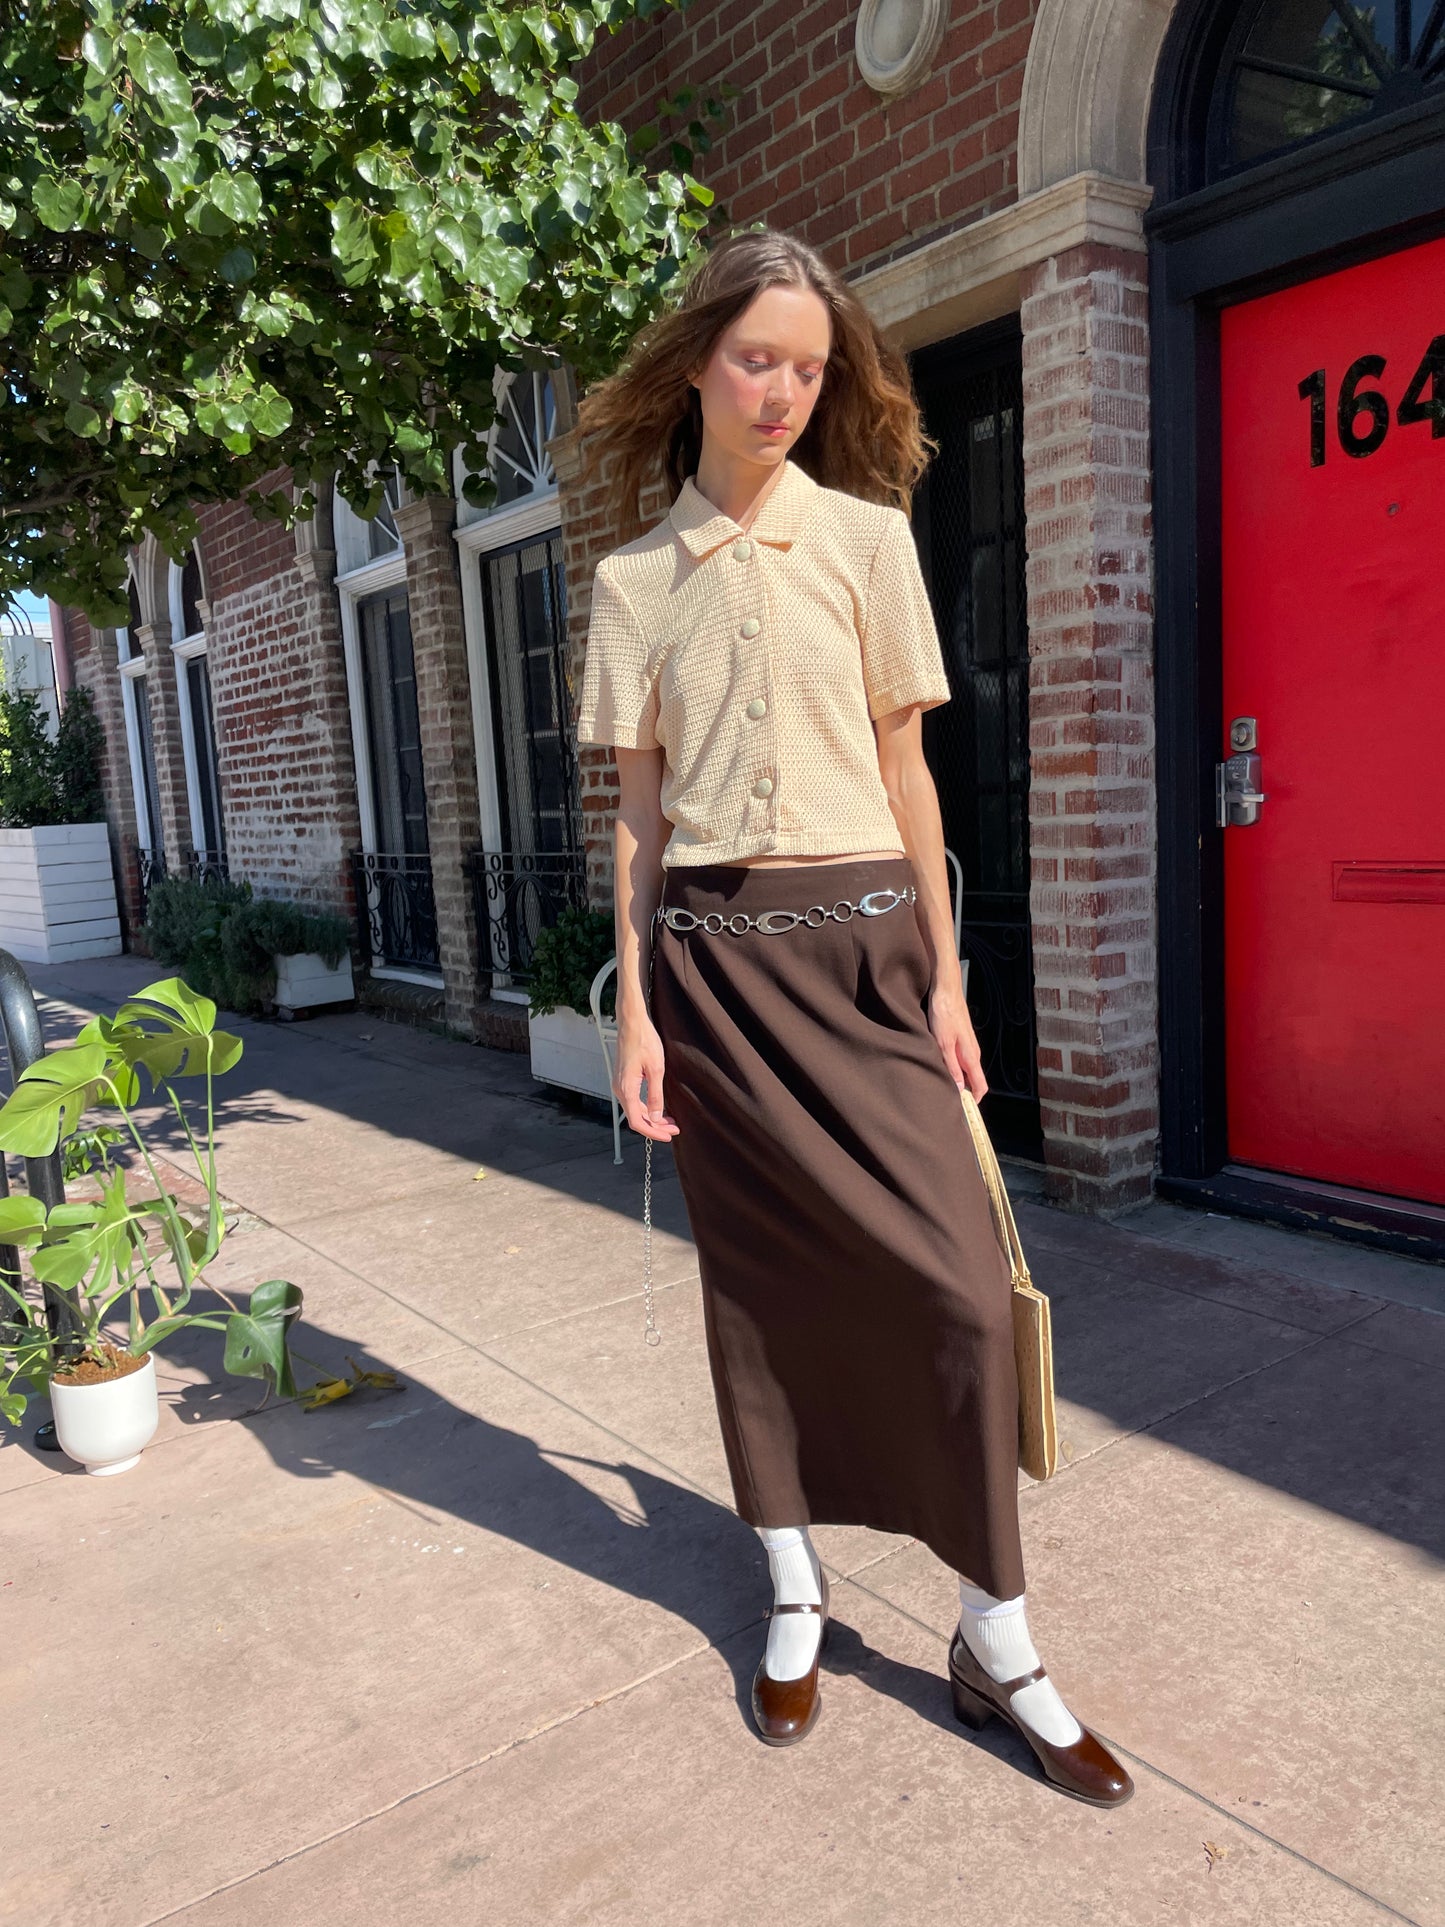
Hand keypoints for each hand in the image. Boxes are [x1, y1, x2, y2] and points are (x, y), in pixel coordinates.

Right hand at [615, 1019, 680, 1141]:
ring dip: (652, 1118)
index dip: (653, 1132)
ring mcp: (620, 1085)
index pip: (637, 1121)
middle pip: (636, 1118)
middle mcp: (619, 1089)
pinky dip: (646, 1108)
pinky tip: (659, 1108)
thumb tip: (655, 1118)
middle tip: (674, 1129)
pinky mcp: (623, 1080)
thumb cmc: (644, 1042)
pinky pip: (634, 1101)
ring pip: (635, 1110)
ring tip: (670, 1120)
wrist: (632, 1023)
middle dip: (655, 1126)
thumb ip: (655, 1096)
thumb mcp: (656, 1070)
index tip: (669, 1135)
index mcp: (626, 1089)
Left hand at [928, 981, 987, 1100]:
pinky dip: (953, 1068)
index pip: (981, 1086)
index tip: (965, 1112)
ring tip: (941, 1087)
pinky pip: (960, 1061)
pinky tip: (940, 1067)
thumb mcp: (943, 1044)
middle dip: (964, 1093)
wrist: (946, 990)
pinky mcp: (960, 1039)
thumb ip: (951, 1067)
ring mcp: (967, 1046)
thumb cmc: (944, 1014)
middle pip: (973, 1080)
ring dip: (957, 1080)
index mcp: (971, 1057)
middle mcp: (972, 1053)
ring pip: (966, 1070)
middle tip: (947, 1101)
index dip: (974, 1101)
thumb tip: (958, 1089)